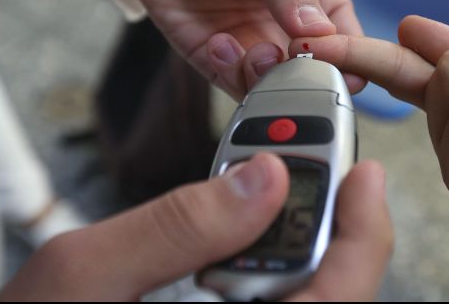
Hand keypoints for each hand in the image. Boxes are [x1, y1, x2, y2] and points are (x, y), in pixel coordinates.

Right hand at [0, 153, 392, 300]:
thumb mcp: (83, 274)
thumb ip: (176, 227)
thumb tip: (266, 177)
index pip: (336, 298)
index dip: (363, 236)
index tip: (365, 173)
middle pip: (327, 288)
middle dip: (326, 221)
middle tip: (305, 159)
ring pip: (298, 290)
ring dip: (290, 233)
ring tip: (265, 178)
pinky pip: (264, 295)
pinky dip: (256, 253)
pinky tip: (233, 224)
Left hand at [93, 0, 364, 99]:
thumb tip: (316, 28)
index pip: (349, 38)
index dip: (347, 54)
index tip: (325, 51)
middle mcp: (291, 27)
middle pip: (319, 74)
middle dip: (307, 76)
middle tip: (286, 57)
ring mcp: (257, 47)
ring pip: (280, 89)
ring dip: (270, 80)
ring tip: (254, 52)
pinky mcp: (220, 62)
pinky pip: (238, 87)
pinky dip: (233, 73)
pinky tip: (219, 43)